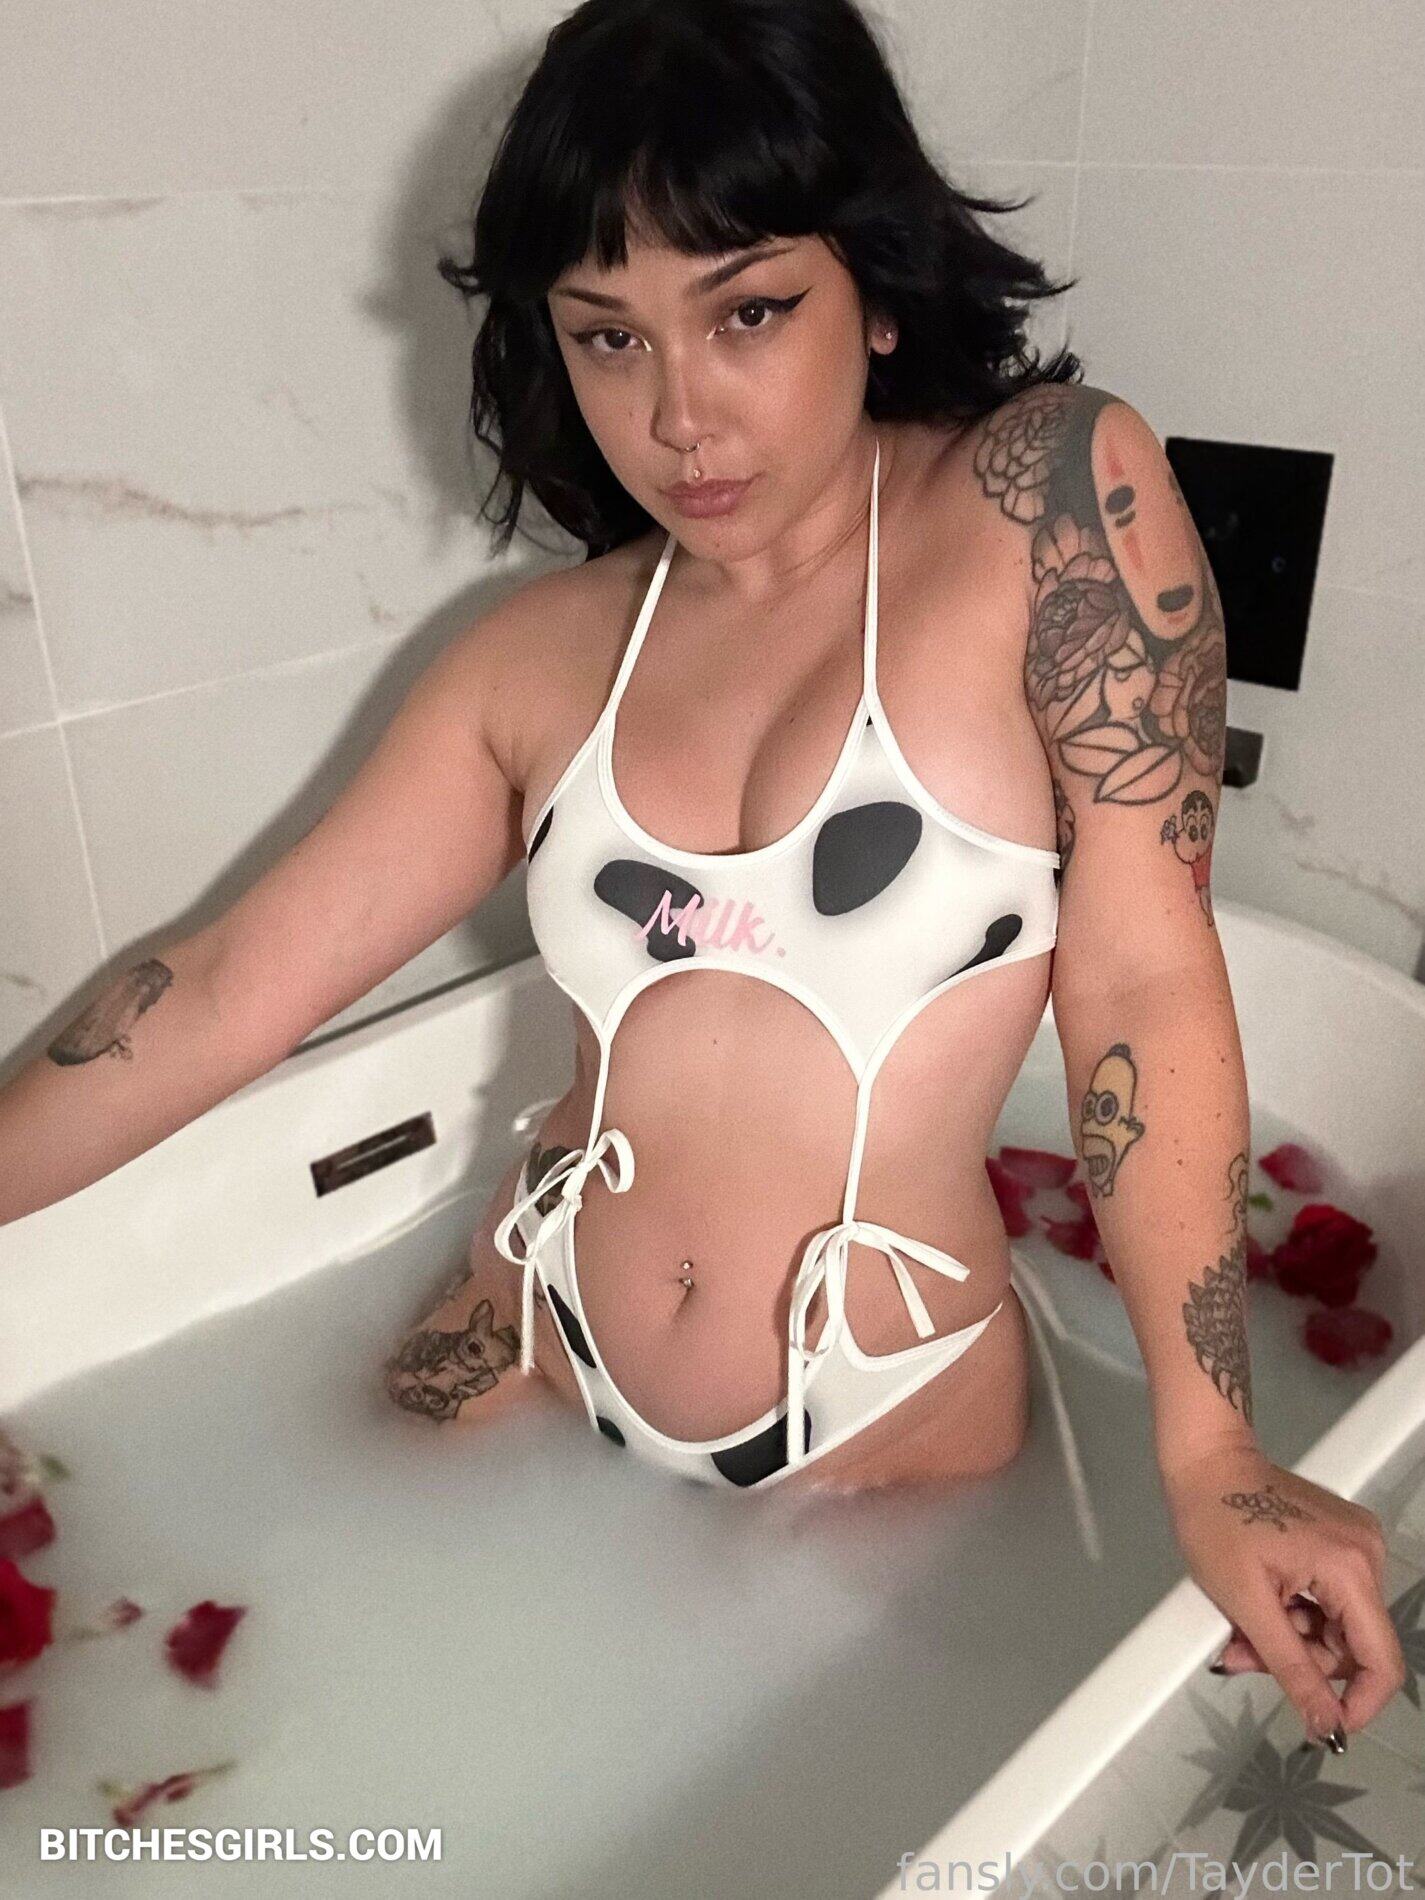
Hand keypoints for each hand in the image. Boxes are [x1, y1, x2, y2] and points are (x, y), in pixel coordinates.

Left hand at [1159, 1439, 1406, 1744]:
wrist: (1204, 1460)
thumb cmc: (1214, 1520)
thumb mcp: (1246, 1605)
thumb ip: (1291, 1668)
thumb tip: (1327, 1724)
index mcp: (1352, 1569)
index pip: (1382, 1661)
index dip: (1357, 1703)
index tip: (1321, 1724)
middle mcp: (1367, 1554)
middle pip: (1353, 1644)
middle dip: (1301, 1662)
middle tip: (1244, 1657)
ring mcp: (1355, 1543)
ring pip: (1335, 1625)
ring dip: (1291, 1639)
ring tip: (1240, 1631)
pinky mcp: (1340, 1539)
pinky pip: (1328, 1598)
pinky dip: (1295, 1612)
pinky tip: (1261, 1604)